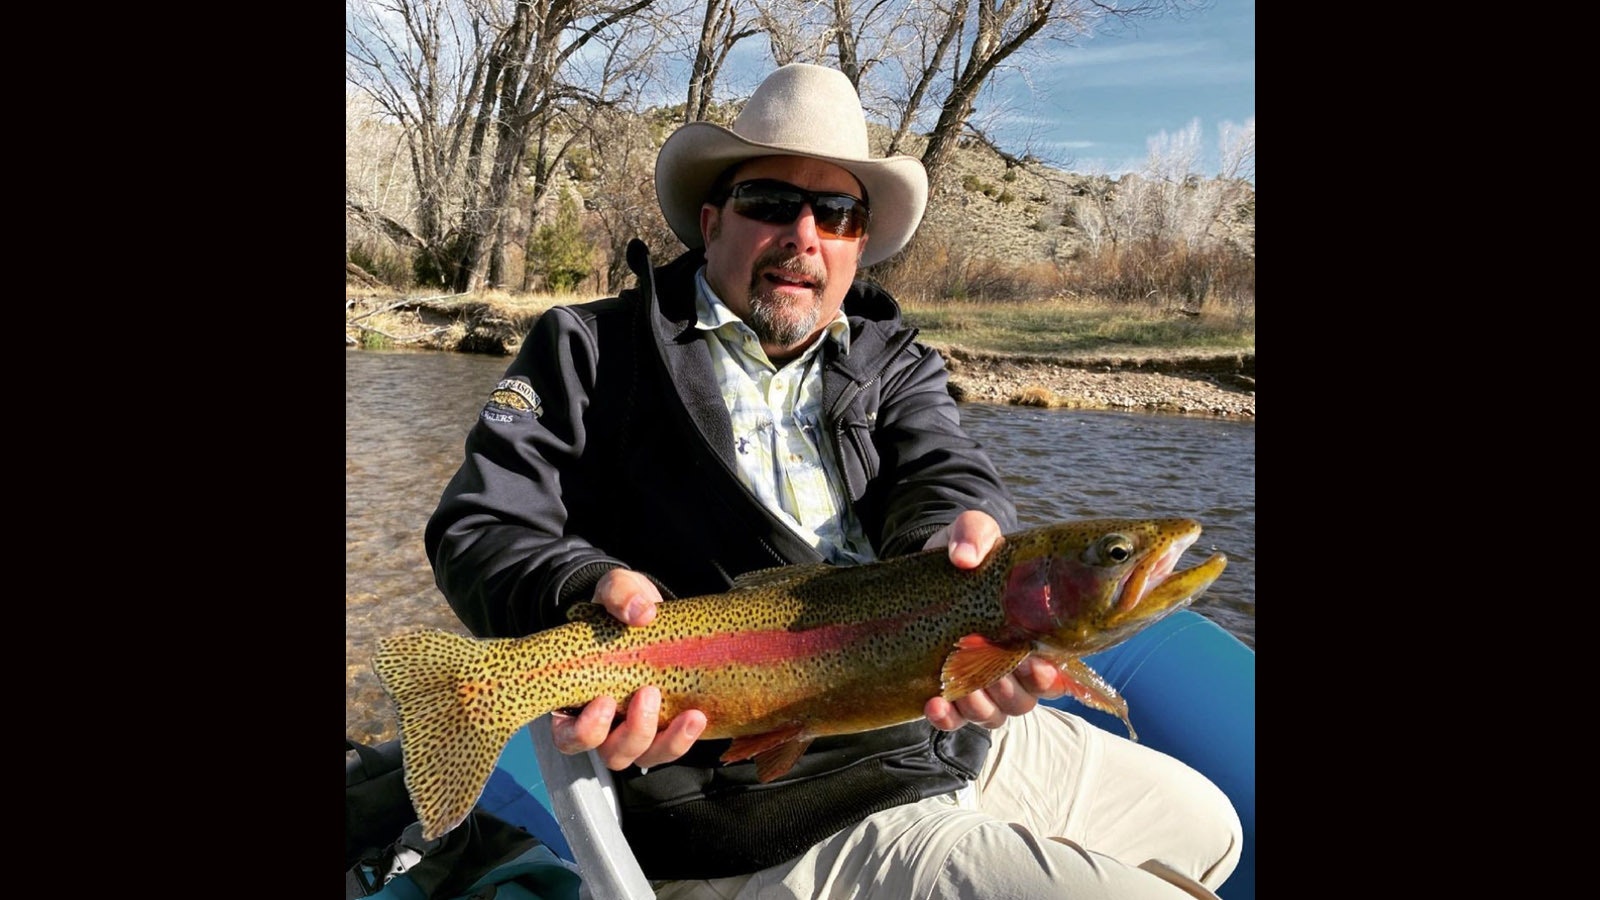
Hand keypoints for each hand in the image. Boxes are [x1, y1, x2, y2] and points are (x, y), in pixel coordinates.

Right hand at [548, 569, 706, 769]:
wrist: (651, 610)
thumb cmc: (620, 606)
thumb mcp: (615, 590)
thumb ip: (619, 594)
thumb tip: (641, 612)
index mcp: (577, 700)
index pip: (569, 736)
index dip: (584, 731)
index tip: (604, 702)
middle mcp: (605, 725)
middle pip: (611, 753)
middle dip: (632, 733)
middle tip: (648, 693)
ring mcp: (637, 729)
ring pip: (645, 757)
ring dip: (667, 742)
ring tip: (689, 715)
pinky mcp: (666, 726)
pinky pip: (673, 746)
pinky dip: (686, 737)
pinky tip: (698, 716)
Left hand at [919, 511, 1057, 730]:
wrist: (931, 566)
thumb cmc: (966, 553)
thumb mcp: (972, 532)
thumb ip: (976, 533)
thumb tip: (966, 557)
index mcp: (1031, 635)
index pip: (1054, 674)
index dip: (1047, 678)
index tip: (1033, 664)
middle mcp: (1011, 666)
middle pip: (1024, 700)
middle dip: (1008, 691)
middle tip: (989, 670)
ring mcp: (980, 682)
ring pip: (994, 715)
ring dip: (979, 706)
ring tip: (960, 687)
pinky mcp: (948, 689)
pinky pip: (954, 720)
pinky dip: (947, 718)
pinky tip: (933, 704)